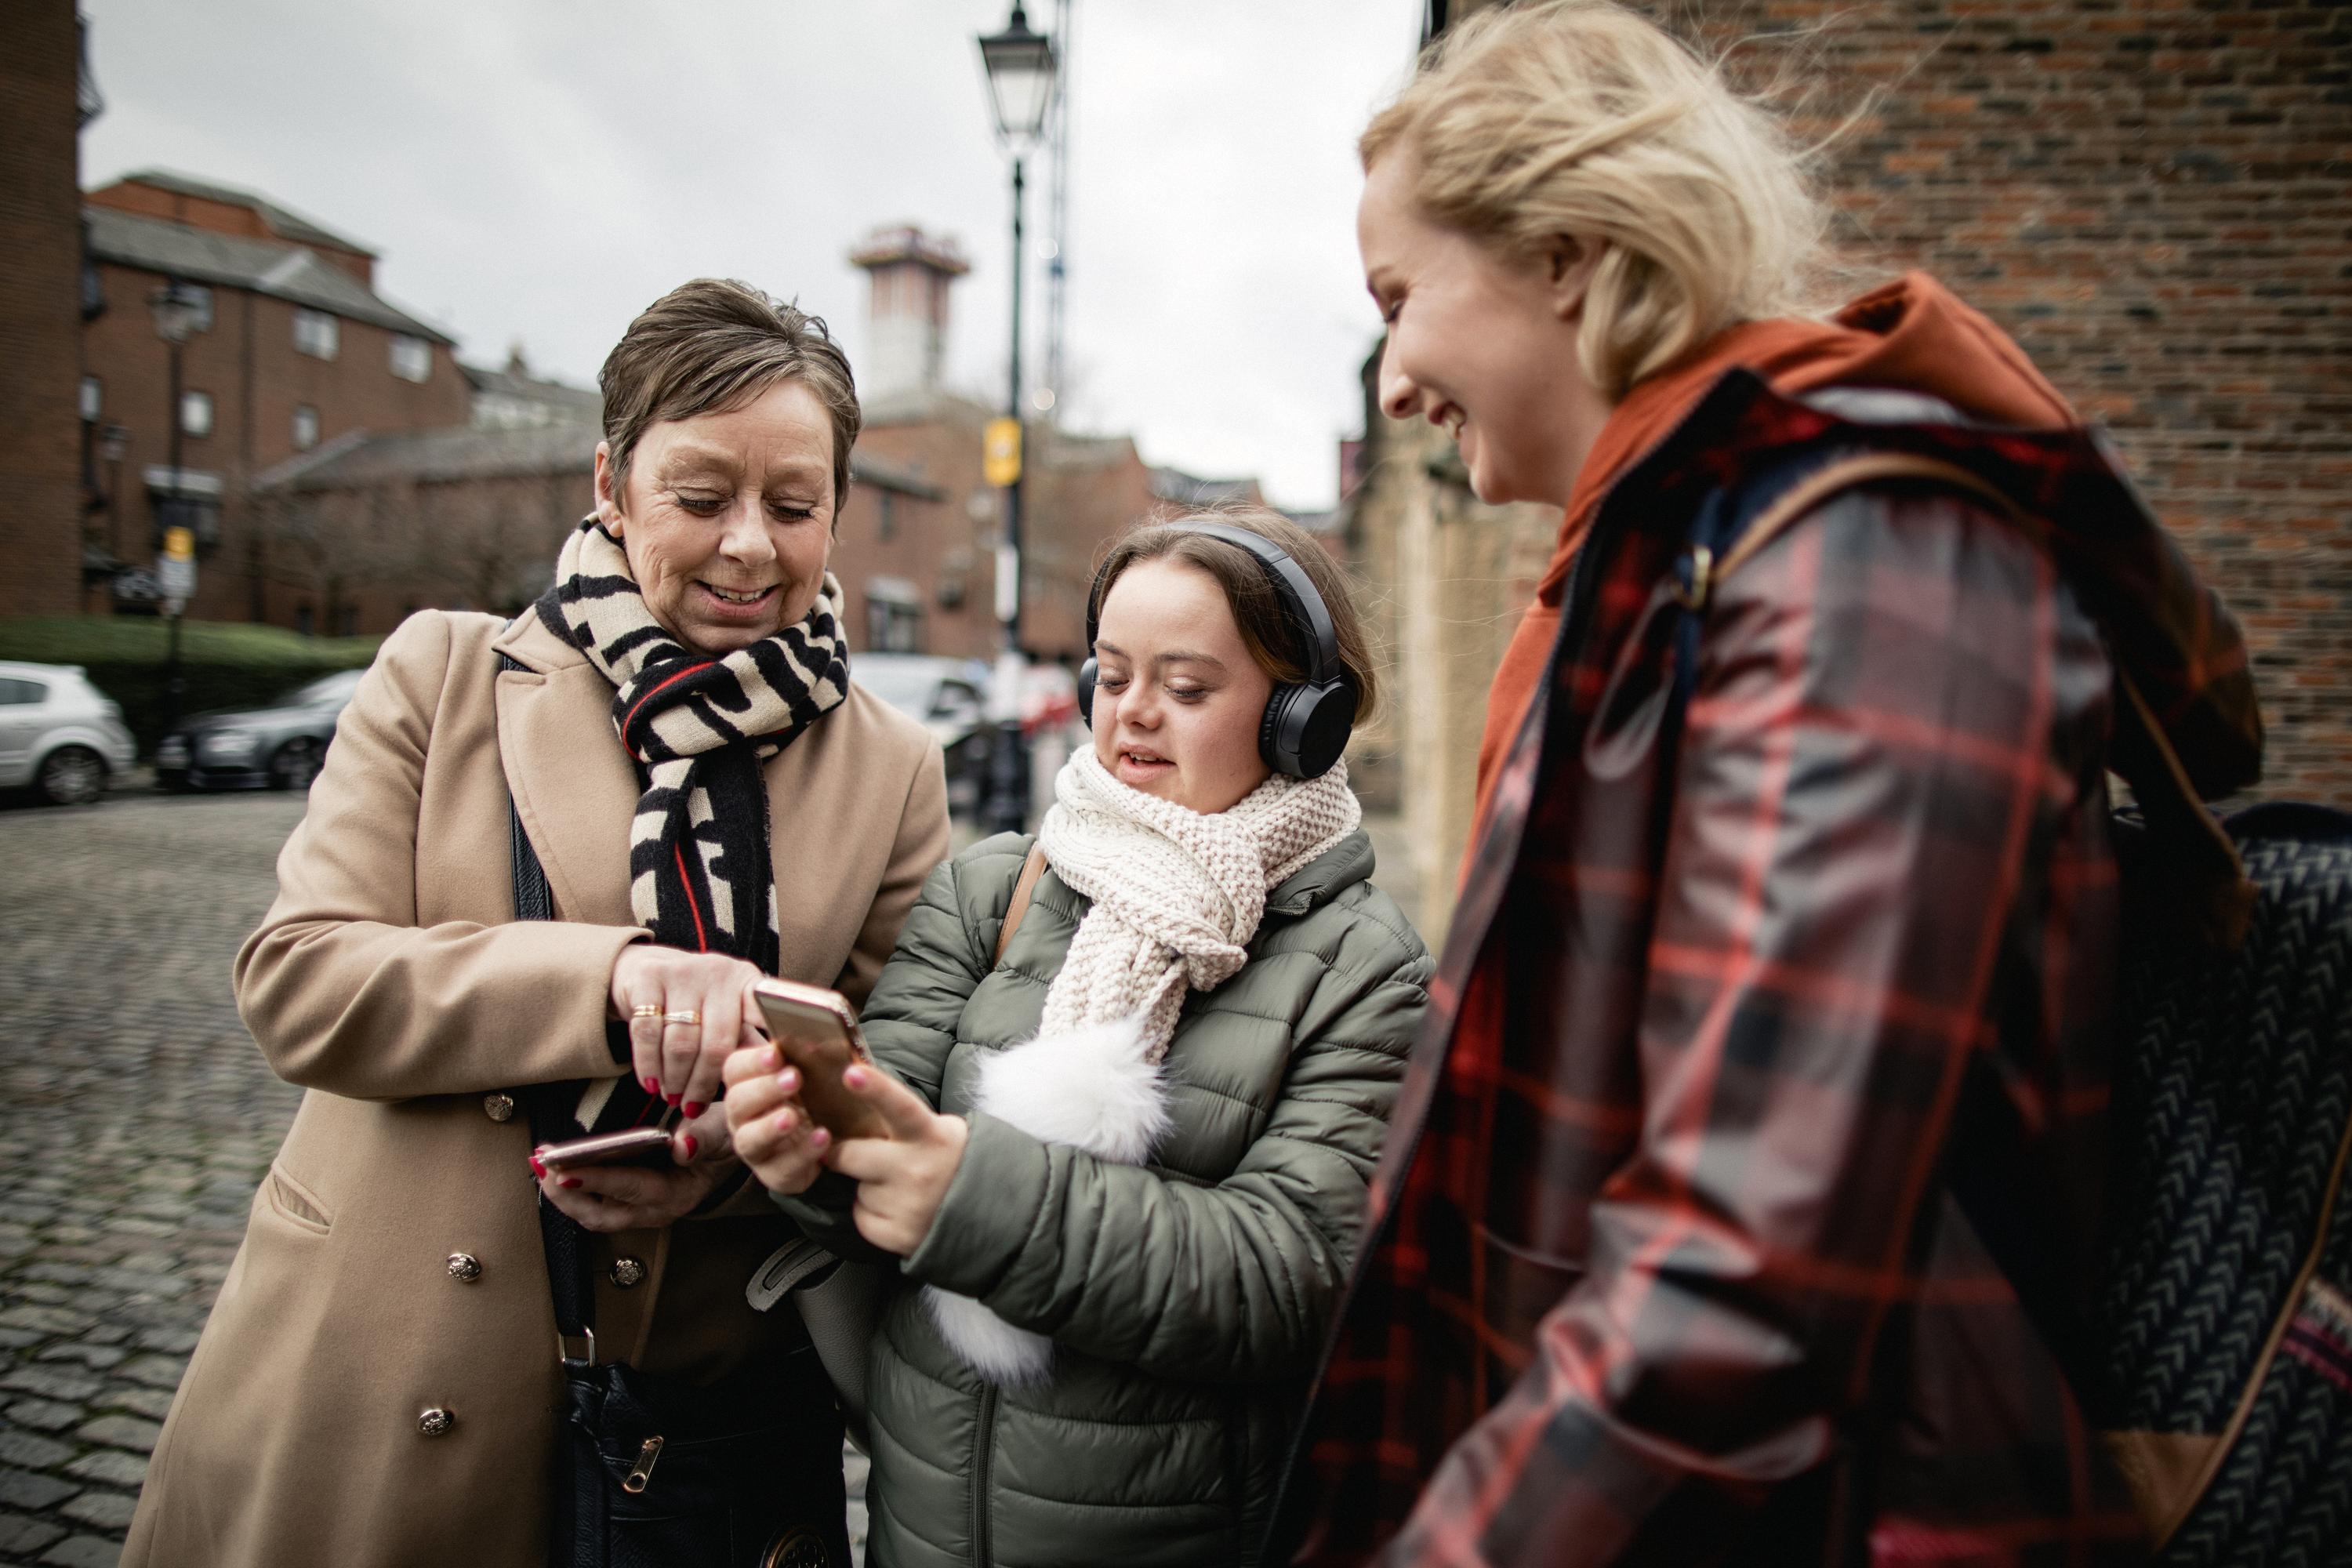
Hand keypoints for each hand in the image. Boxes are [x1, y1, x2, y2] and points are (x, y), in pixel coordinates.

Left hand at [533, 1101, 737, 1231]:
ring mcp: (641, 1213)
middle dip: (568, 1193)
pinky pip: (593, 1207)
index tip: (565, 1170)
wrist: (727, 1153)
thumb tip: (682, 1145)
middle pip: (603, 1214)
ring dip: (563, 1194)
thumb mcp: (719, 1130)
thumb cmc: (719, 1139)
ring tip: (541, 1166)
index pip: (632, 1188)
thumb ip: (703, 1137)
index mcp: (679, 1193)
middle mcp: (656, 1211)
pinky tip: (555, 1170)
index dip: (597, 1180)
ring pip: (593, 1215)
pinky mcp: (628, 1207)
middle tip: (543, 1167)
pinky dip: (571, 1191)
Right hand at [609, 944, 764, 1117]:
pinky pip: (648, 1033)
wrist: (645, 969)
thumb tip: (771, 1081)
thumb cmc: (697, 1002)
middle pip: (715, 1043)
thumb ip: (747, 1043)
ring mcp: (682, 973)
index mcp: (746, 982)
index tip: (774, 1066)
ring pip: (680, 1043)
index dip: (769, 1037)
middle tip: (694, 1106)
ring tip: (674, 1098)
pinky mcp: (647, 978)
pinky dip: (649, 1065)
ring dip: (676, 1080)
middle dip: (703, 1084)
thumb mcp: (727, 1015)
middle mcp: (718, 973)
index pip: (763, 1011)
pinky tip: (652, 1083)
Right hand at [722, 1041, 828, 1196]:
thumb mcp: (811, 1071)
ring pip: (748, 1140)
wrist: (832, 1138)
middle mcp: (743, 1117)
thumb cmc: (814, 1096)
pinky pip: (782, 1168)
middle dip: (764, 1089)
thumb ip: (807, 1054)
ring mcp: (755, 1148)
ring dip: (770, 1126)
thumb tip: (818, 1035)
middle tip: (793, 1078)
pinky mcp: (775, 1174)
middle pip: (737, 1102)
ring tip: (793, 1116)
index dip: (752, 1061)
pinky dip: (802, 1153)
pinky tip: (822, 1137)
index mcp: (747, 1084)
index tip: (777, 1052)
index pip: (733, 1069)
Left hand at [825, 1063, 968, 1256]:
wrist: (987, 1214)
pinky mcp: (897, 1235)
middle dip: (841, 1154)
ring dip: (869, 1186)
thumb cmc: (952, 1161)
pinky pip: (862, 1216)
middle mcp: (917, 1170)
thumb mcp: (941, 1130)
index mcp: (930, 1136)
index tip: (851, 1072)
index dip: (875, 1088)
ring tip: (900, 1188)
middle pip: (851, 1156)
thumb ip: (902, 1118)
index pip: (899, 1107)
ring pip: (857, 1188)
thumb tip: (857, 1096)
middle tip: (847, 1153)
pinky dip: (873, 1212)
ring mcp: (907, 1205)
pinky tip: (899, 1209)